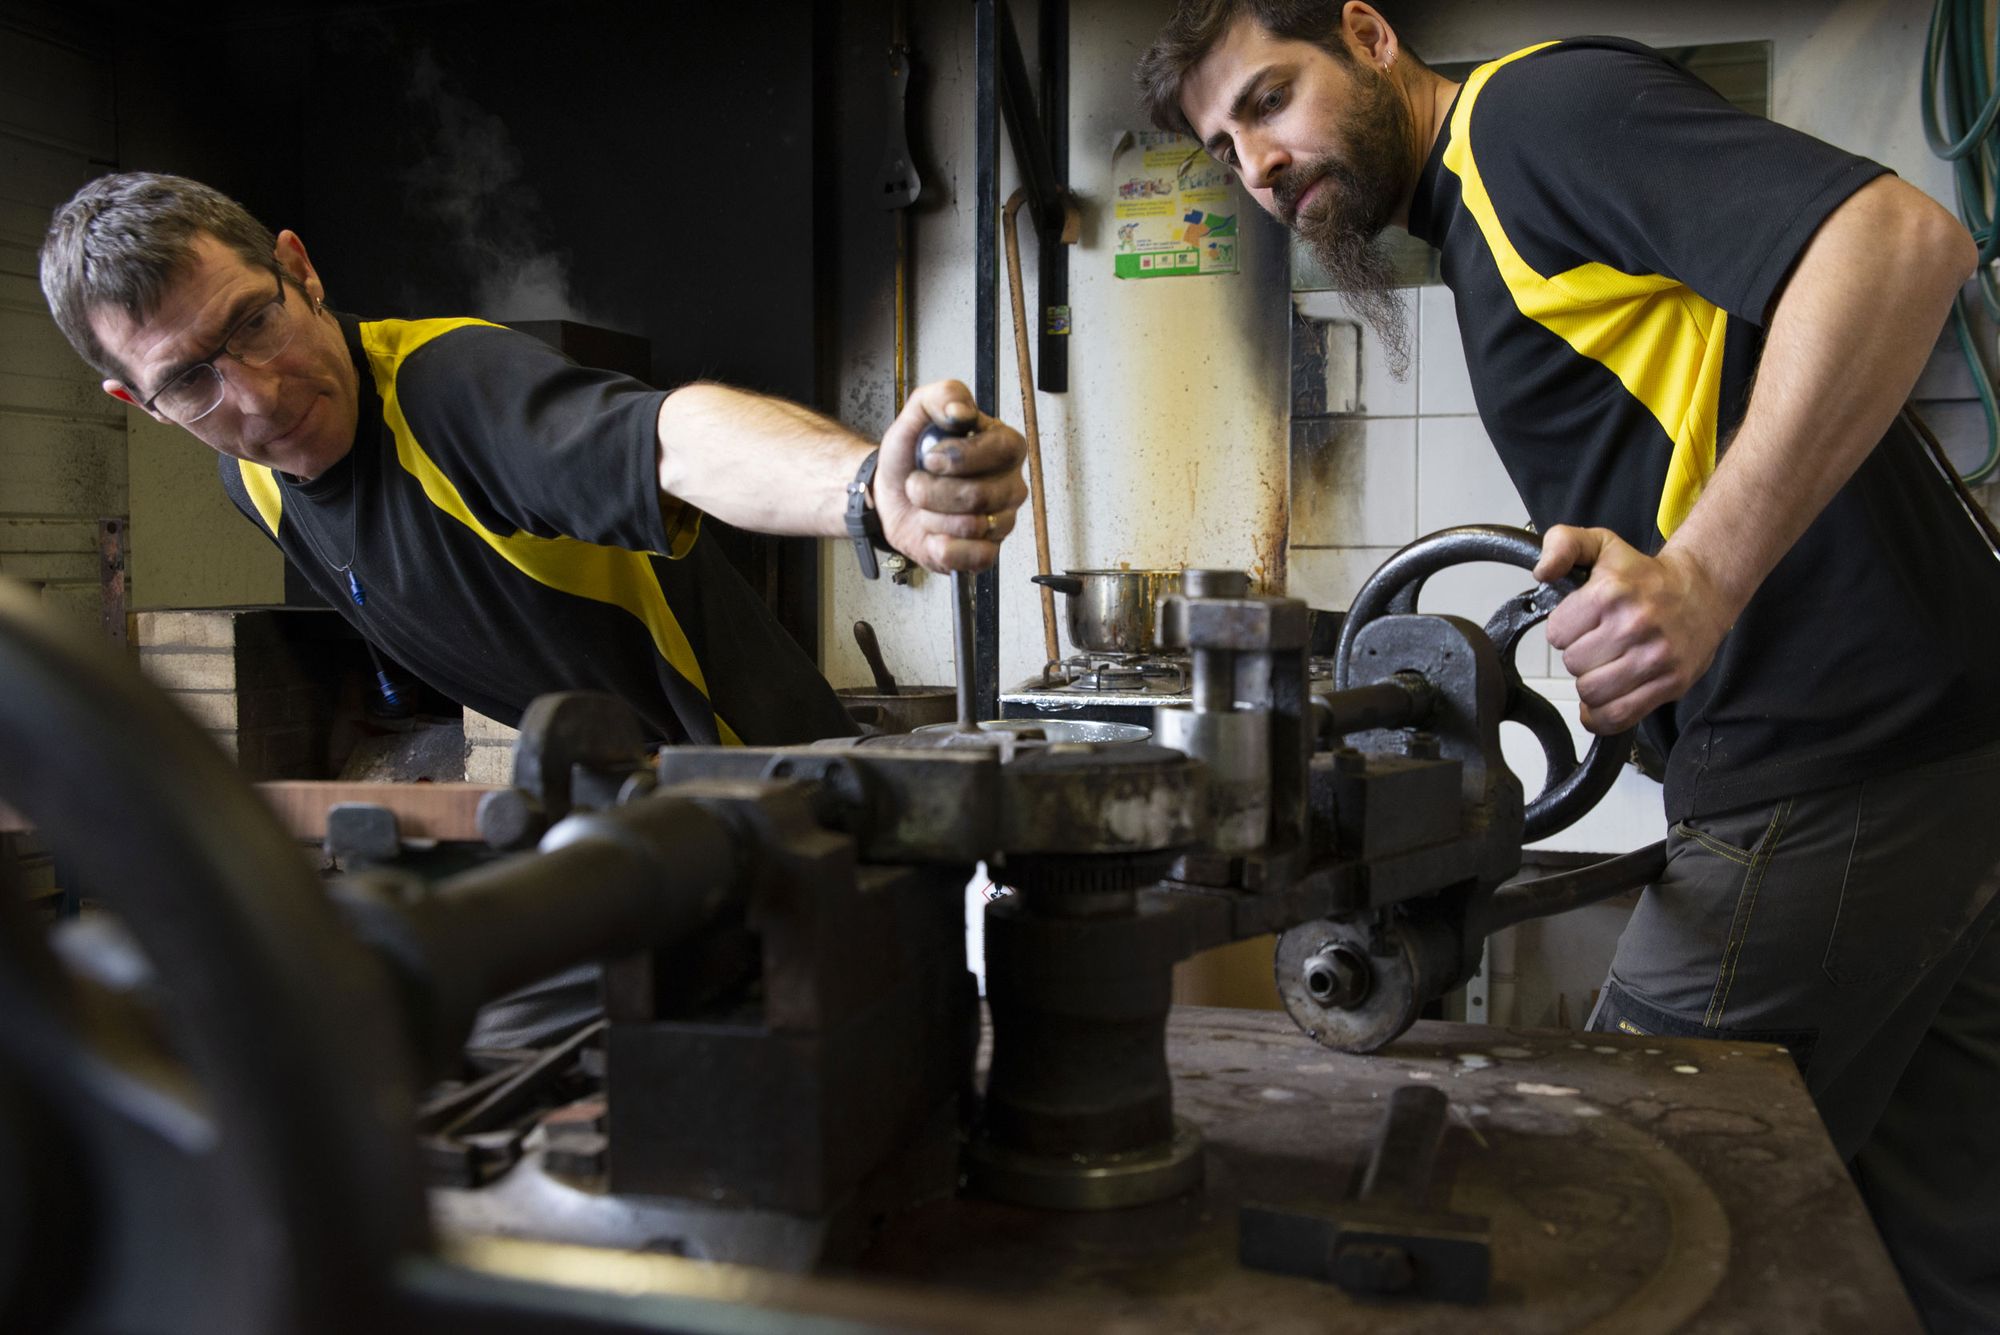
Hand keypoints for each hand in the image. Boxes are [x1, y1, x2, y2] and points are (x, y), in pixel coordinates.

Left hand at [875, 379, 1028, 572]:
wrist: (890, 495)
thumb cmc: (911, 457)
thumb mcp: (918, 414)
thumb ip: (942, 397)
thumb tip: (961, 411)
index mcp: (1004, 447)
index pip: (999, 451)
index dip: (958, 457)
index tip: (929, 458)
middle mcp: (1010, 485)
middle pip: (979, 495)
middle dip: (932, 491)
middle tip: (917, 484)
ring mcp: (1002, 521)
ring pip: (970, 526)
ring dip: (931, 517)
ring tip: (925, 507)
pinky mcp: (988, 553)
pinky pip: (973, 557)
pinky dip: (942, 546)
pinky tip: (934, 533)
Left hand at [1534, 525, 1732, 734]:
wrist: (1703, 590)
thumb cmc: (1646, 574)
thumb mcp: (1601, 544)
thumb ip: (1562, 544)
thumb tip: (1542, 571)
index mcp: (1611, 593)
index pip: (1557, 634)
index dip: (1564, 630)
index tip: (1581, 623)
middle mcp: (1634, 626)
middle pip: (1573, 664)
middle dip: (1579, 655)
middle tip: (1598, 643)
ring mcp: (1655, 658)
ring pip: (1592, 692)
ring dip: (1591, 683)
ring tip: (1606, 665)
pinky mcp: (1671, 683)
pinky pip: (1617, 716)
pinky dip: (1602, 715)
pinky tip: (1606, 697)